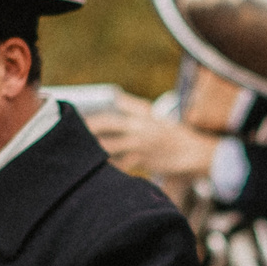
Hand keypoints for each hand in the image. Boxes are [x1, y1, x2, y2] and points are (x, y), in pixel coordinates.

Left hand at [87, 96, 221, 181]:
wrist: (196, 152)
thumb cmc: (171, 134)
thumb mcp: (154, 116)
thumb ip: (133, 106)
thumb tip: (113, 96)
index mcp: (141, 116)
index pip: (110, 114)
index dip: (91, 118)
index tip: (76, 120)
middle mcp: (140, 128)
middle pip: (107, 127)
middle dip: (88, 132)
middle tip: (71, 137)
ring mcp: (142, 145)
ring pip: (111, 147)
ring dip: (95, 150)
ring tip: (80, 154)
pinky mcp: (145, 161)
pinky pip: (122, 164)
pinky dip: (110, 166)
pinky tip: (100, 169)